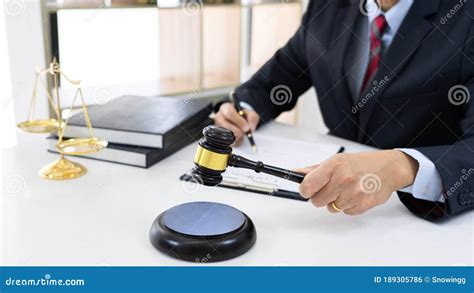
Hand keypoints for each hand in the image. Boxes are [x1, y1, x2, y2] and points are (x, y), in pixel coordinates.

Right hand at [214, 102, 259, 144]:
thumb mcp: (250, 113)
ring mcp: (217, 128)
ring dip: (238, 137)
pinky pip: (229, 143)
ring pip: (227, 136)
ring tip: (243, 134)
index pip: (229, 113)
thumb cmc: (242, 115)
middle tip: (246, 133)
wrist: (239, 119)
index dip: (239, 121)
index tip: (247, 128)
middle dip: (238, 131)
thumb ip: (252, 118)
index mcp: (225, 108)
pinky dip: (237, 142)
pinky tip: (240, 138)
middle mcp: (219, 117)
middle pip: (227, 126)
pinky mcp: (219, 137)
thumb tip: (250, 128)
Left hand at [296, 150, 418, 214]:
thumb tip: (294, 173)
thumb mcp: (337, 161)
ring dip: (336, 201)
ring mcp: (354, 193)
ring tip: (347, 190)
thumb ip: (314, 170)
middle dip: (321, 196)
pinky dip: (348, 206)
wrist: (388, 168)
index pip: (308, 185)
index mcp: (334, 165)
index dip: (305, 190)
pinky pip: (345, 212)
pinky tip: (356, 195)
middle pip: (317, 201)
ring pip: (331, 208)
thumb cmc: (360, 163)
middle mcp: (344, 179)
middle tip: (331, 188)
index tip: (307, 190)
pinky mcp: (363, 204)